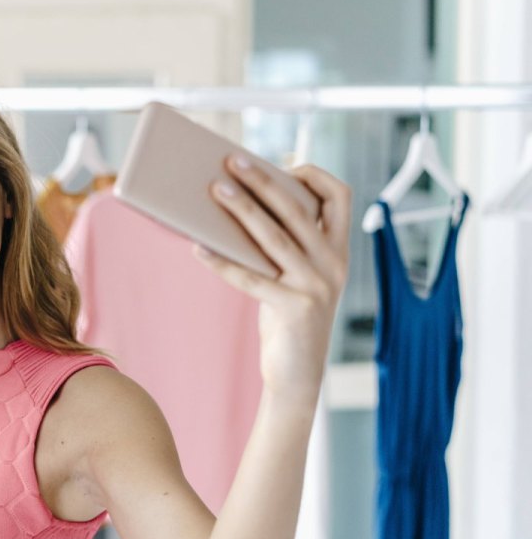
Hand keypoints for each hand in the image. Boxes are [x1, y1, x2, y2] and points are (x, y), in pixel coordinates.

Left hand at [195, 158, 351, 402]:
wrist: (298, 376)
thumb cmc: (288, 318)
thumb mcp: (295, 277)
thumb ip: (282, 247)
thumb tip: (236, 206)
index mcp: (338, 251)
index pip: (340, 197)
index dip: (314, 175)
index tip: (285, 165)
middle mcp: (333, 265)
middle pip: (298, 209)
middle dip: (263, 180)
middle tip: (232, 161)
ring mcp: (316, 286)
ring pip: (274, 237)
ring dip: (242, 210)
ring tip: (215, 190)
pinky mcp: (294, 308)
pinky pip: (250, 277)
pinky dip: (222, 261)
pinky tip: (198, 247)